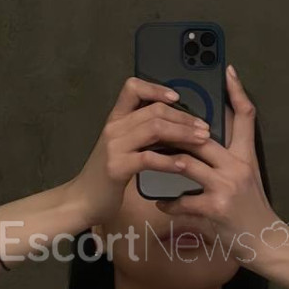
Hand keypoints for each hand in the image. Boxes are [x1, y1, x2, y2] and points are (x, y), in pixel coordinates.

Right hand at [73, 76, 211, 223]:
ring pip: (154, 129)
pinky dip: (169, 160)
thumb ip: (141, 133)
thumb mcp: (122, 147)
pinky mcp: (117, 167)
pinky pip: (148, 158)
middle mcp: (114, 128)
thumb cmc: (108, 174)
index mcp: (116, 119)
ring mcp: (114, 147)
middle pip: (154, 110)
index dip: (156, 88)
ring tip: (201, 140)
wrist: (84, 200)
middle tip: (204, 127)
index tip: (177, 97)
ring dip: (182, 133)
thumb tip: (176, 125)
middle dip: (184, 117)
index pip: (132, 88)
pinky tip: (183, 165)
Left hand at [156, 66, 288, 263]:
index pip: (245, 117)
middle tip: (152, 127)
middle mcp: (238, 166)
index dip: (237, 92)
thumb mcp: (249, 177)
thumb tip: (204, 139)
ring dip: (164, 164)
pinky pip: (182, 200)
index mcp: (246, 156)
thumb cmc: (252, 209)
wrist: (266, 242)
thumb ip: (229, 158)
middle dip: (175, 131)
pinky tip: (160, 203)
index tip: (226, 71)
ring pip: (187, 164)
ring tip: (149, 161)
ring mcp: (226, 187)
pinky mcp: (215, 208)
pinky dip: (167, 202)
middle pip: (202, 137)